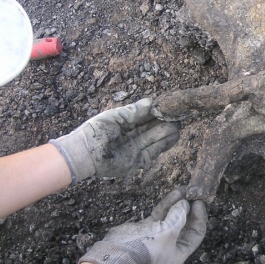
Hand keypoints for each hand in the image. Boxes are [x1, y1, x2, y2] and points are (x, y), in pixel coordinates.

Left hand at [50, 98, 178, 183]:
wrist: (85, 154)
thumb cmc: (95, 132)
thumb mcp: (115, 116)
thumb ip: (133, 111)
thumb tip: (151, 102)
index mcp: (124, 125)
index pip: (144, 117)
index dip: (156, 112)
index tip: (169, 105)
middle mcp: (132, 136)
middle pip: (152, 128)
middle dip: (165, 121)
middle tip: (178, 114)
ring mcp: (136, 149)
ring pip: (156, 139)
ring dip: (167, 132)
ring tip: (178, 123)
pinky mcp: (138, 161)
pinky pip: (155, 151)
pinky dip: (164, 143)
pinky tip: (173, 135)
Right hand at [79, 186, 207, 263]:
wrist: (120, 250)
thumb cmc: (148, 246)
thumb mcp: (169, 231)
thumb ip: (179, 216)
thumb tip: (185, 203)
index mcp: (180, 251)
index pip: (197, 232)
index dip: (200, 217)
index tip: (200, 203)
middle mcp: (172, 243)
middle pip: (187, 222)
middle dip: (190, 207)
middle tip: (194, 193)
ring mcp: (161, 234)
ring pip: (174, 215)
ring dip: (179, 202)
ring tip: (184, 188)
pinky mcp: (150, 226)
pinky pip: (163, 213)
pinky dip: (168, 203)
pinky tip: (175, 193)